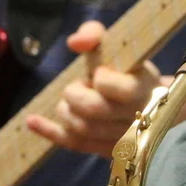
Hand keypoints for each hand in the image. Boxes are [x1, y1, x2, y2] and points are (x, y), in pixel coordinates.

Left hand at [26, 21, 185, 156]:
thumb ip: (95, 34)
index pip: (114, 87)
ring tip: (70, 100)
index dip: (100, 78)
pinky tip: (32, 121)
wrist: (154, 104)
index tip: (99, 72)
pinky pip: (74, 144)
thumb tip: (75, 42)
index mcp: (143, 87)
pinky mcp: (108, 151)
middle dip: (75, 95)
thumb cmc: (129, 70)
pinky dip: (49, 131)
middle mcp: (136, 117)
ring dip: (66, 111)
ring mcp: (122, 139)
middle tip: (77, 87)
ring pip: (82, 130)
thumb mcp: (117, 46)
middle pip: (93, 110)